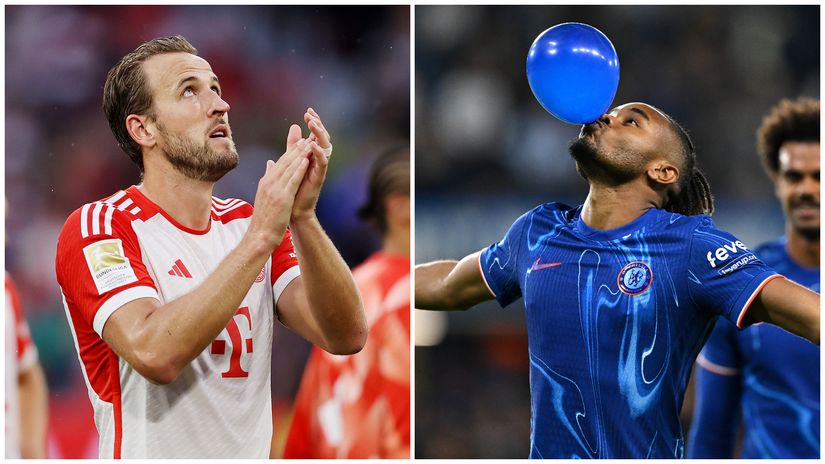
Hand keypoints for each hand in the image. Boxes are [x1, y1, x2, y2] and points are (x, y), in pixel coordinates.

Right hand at [247, 128, 311, 248]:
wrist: (260, 236)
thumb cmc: (264, 219)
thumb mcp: (264, 196)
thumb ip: (268, 180)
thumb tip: (269, 165)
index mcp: (266, 182)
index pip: (279, 163)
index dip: (289, 152)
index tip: (298, 143)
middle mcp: (269, 183)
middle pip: (284, 162)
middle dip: (295, 149)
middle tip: (305, 138)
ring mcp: (275, 189)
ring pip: (289, 168)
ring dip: (300, 155)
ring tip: (308, 144)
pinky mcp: (282, 197)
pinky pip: (292, 180)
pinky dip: (299, 169)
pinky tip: (306, 160)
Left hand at [290, 107, 332, 221]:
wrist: (292, 210)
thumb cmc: (292, 188)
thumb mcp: (291, 161)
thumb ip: (293, 145)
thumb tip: (294, 127)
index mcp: (311, 156)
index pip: (316, 135)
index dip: (314, 123)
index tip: (308, 112)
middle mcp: (318, 161)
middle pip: (323, 139)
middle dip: (318, 126)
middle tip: (310, 116)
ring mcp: (319, 169)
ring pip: (325, 148)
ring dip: (319, 135)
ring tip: (312, 124)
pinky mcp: (319, 178)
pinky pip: (322, 163)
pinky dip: (319, 153)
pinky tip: (313, 145)